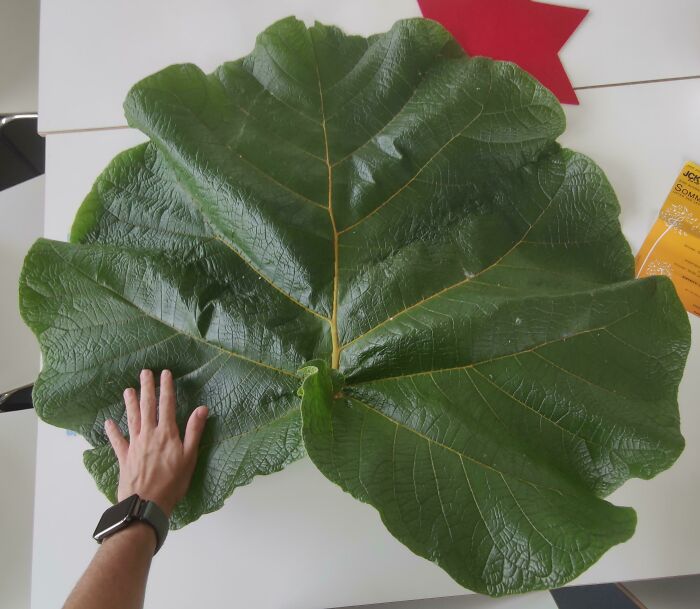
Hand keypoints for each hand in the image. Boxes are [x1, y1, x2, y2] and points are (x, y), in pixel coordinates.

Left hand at [104, 369, 208, 517]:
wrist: (146, 504)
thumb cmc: (172, 483)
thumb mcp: (189, 457)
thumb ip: (194, 431)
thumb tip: (202, 408)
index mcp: (167, 433)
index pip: (167, 405)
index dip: (166, 387)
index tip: (165, 373)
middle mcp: (149, 434)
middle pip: (148, 407)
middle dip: (147, 388)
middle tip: (144, 372)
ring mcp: (135, 445)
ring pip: (132, 419)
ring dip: (130, 404)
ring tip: (128, 390)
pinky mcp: (124, 457)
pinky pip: (117, 441)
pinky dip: (112, 431)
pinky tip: (108, 423)